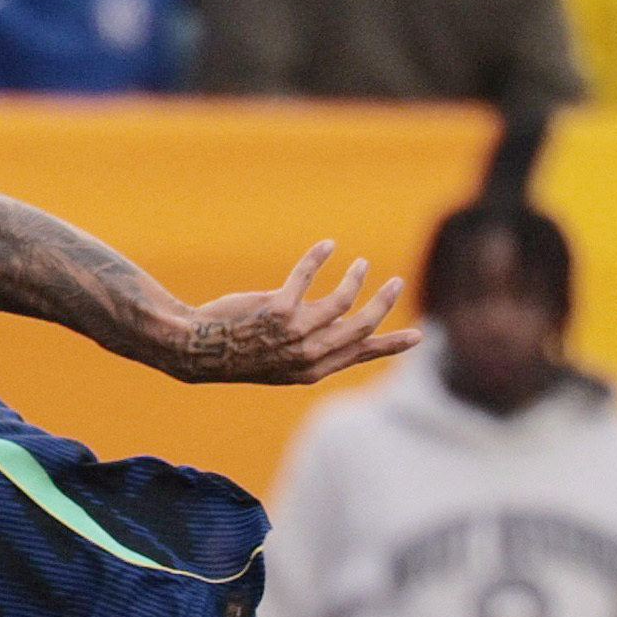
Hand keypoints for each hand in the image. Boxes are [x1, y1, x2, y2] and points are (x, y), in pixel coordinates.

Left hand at [172, 239, 415, 382]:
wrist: (198, 351)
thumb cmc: (237, 353)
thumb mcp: (280, 358)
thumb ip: (310, 345)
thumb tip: (337, 325)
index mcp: (312, 370)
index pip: (360, 355)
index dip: (390, 344)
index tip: (418, 336)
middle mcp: (308, 354)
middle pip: (360, 326)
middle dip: (382, 303)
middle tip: (395, 282)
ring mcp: (294, 333)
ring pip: (341, 301)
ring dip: (355, 278)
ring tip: (360, 263)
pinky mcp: (277, 309)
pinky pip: (306, 277)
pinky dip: (318, 258)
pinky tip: (327, 246)